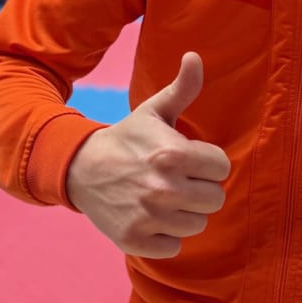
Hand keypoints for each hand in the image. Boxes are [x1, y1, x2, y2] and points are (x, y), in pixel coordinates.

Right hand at [66, 51, 229, 258]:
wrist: (80, 168)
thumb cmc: (127, 139)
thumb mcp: (153, 111)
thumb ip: (182, 89)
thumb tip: (195, 56)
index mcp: (172, 154)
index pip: (221, 169)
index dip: (207, 163)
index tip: (190, 160)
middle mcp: (162, 188)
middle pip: (214, 199)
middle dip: (200, 189)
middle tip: (178, 180)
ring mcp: (148, 217)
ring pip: (197, 224)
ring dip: (184, 213)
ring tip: (164, 198)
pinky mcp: (135, 240)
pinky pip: (174, 246)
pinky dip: (165, 235)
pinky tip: (151, 216)